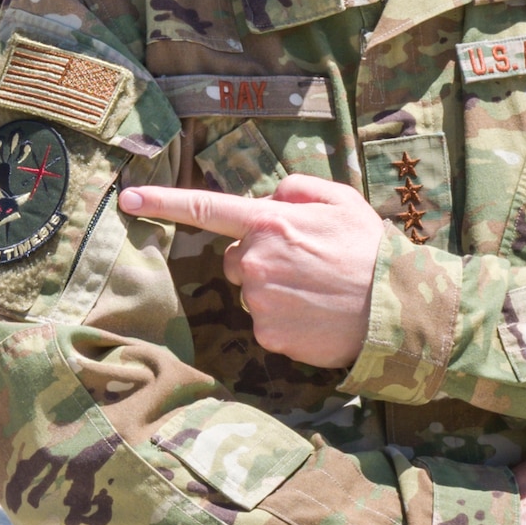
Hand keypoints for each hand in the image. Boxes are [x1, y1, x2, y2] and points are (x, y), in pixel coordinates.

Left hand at [119, 174, 386, 368]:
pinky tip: (315, 314)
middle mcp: (255, 260)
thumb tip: (268, 200)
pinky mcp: (268, 335)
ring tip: (316, 289)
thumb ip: (295, 189)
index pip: (205, 207)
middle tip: (304, 263)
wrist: (398, 307)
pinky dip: (285, 319)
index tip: (127, 198)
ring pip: (250, 291)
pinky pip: (264, 322)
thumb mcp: (338, 198)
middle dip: (259, 258)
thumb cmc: (369, 248)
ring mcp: (259, 300)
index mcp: (269, 221)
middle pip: (234, 258)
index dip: (162, 202)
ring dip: (274, 289)